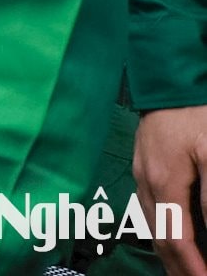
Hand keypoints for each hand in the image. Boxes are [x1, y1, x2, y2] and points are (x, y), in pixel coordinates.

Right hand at [133, 106, 206, 275]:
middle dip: (177, 267)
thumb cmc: (194, 113)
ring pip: (152, 226)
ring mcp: (140, 173)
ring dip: (168, 255)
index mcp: (163, 181)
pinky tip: (171, 240)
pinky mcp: (143, 166)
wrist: (168, 78)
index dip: (192, 267)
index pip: (177, 237)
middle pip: (159, 237)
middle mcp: (146, 182)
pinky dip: (162, 234)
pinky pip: (150, 210)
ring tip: (184, 272)